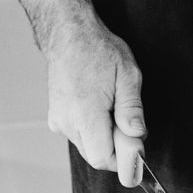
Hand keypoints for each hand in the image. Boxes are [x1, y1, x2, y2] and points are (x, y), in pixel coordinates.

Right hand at [45, 15, 145, 185]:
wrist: (68, 34)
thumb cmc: (98, 49)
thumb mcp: (127, 74)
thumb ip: (132, 108)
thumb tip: (137, 134)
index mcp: (84, 114)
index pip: (102, 158)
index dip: (123, 158)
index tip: (136, 146)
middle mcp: (66, 122)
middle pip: (96, 155)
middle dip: (117, 146)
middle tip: (128, 121)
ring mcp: (58, 121)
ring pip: (88, 146)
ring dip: (105, 137)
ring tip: (112, 107)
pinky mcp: (55, 118)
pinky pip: (79, 135)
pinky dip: (93, 129)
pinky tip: (99, 106)